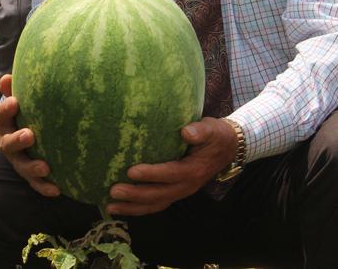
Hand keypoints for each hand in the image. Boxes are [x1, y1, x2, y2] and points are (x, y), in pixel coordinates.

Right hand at [0, 75, 59, 197]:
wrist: (28, 143)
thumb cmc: (27, 116)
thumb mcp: (20, 104)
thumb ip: (14, 91)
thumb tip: (7, 77)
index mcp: (7, 125)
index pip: (4, 117)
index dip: (7, 110)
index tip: (16, 101)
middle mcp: (10, 145)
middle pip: (9, 145)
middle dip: (18, 140)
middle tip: (29, 134)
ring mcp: (20, 162)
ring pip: (22, 167)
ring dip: (32, 168)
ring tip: (45, 167)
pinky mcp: (32, 177)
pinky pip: (37, 185)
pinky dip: (45, 188)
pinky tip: (57, 189)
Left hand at [105, 117, 236, 216]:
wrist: (227, 149)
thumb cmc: (215, 136)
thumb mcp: (212, 129)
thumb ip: (200, 131)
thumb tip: (186, 132)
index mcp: (193, 170)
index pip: (170, 174)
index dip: (151, 175)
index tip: (131, 171)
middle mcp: (186, 186)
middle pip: (159, 195)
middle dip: (135, 195)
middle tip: (113, 191)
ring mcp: (180, 192)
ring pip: (155, 204)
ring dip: (133, 208)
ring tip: (110, 207)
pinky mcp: (174, 193)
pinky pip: (156, 204)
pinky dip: (138, 208)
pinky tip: (121, 208)